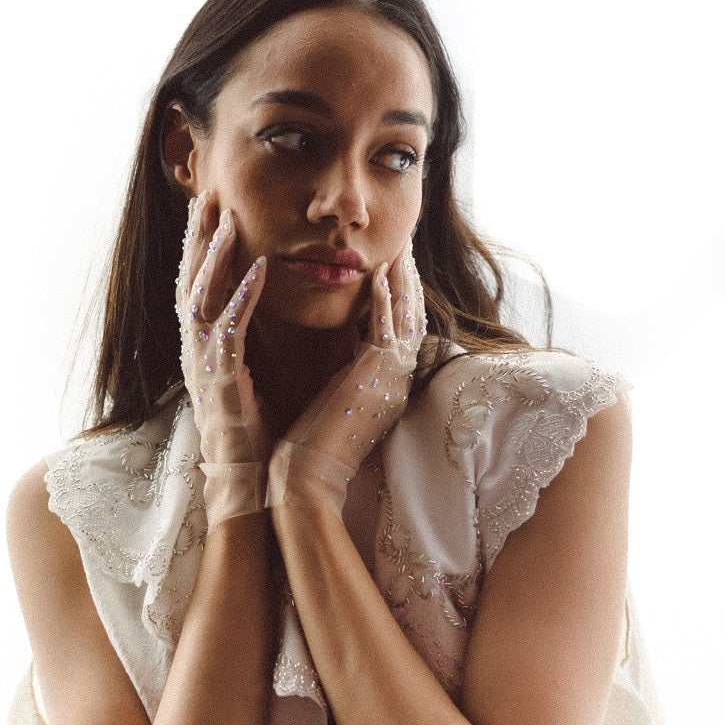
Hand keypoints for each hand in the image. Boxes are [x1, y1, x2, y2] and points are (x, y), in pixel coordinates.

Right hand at [176, 192, 270, 526]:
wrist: (248, 482)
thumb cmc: (257, 434)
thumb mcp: (252, 377)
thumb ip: (251, 344)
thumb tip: (267, 315)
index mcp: (206, 349)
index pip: (200, 286)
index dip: (202, 246)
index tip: (212, 209)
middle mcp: (197, 351)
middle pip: (190, 280)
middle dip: (197, 236)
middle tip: (206, 193)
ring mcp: (205, 364)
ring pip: (201, 296)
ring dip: (213, 255)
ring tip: (225, 218)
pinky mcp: (221, 380)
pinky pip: (229, 329)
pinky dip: (242, 295)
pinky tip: (258, 268)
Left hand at [267, 240, 426, 514]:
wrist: (308, 478)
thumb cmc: (315, 446)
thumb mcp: (341, 400)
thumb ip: (350, 372)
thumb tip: (346, 347)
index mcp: (390, 388)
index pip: (406, 333)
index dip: (404, 299)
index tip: (398, 269)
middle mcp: (397, 382)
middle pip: (415, 320)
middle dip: (411, 282)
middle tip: (407, 247)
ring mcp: (389, 381)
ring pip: (407, 319)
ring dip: (403, 281)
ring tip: (400, 248)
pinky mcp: (371, 380)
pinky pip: (384, 331)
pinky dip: (383, 301)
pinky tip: (378, 274)